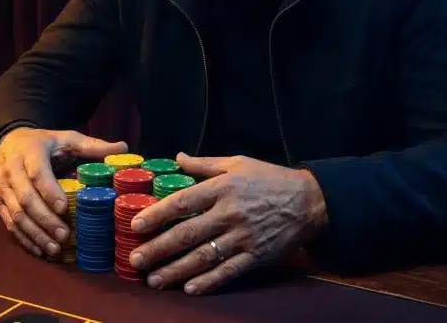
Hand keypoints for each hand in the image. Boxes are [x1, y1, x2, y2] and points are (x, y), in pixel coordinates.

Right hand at [0, 127, 127, 257]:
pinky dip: (24, 238)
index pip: (37, 173)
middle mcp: (11, 170)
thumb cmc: (43, 143)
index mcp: (30, 151)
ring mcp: (2, 188)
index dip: (49, 191)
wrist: (5, 142)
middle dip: (45, 220)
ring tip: (55, 249)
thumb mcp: (66, 138)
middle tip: (65, 235)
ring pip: (16, 214)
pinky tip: (40, 250)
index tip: (64, 208)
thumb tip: (123, 148)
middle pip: (26, 198)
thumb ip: (92, 145)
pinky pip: (9, 223)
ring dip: (35, 234)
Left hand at [128, 153, 327, 294]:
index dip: (157, 214)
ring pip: (203, 257)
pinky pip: (228, 272)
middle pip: (187, 234)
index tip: (136, 225)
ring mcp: (243, 238)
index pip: (182, 202)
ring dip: (176, 270)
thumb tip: (177, 157)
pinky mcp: (256, 256)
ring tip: (154, 279)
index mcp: (222, 188)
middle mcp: (229, 214)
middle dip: (158, 248)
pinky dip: (209, 282)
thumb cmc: (270, 179)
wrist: (310, 201)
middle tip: (136, 259)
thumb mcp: (237, 162)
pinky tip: (189, 289)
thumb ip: (204, 163)